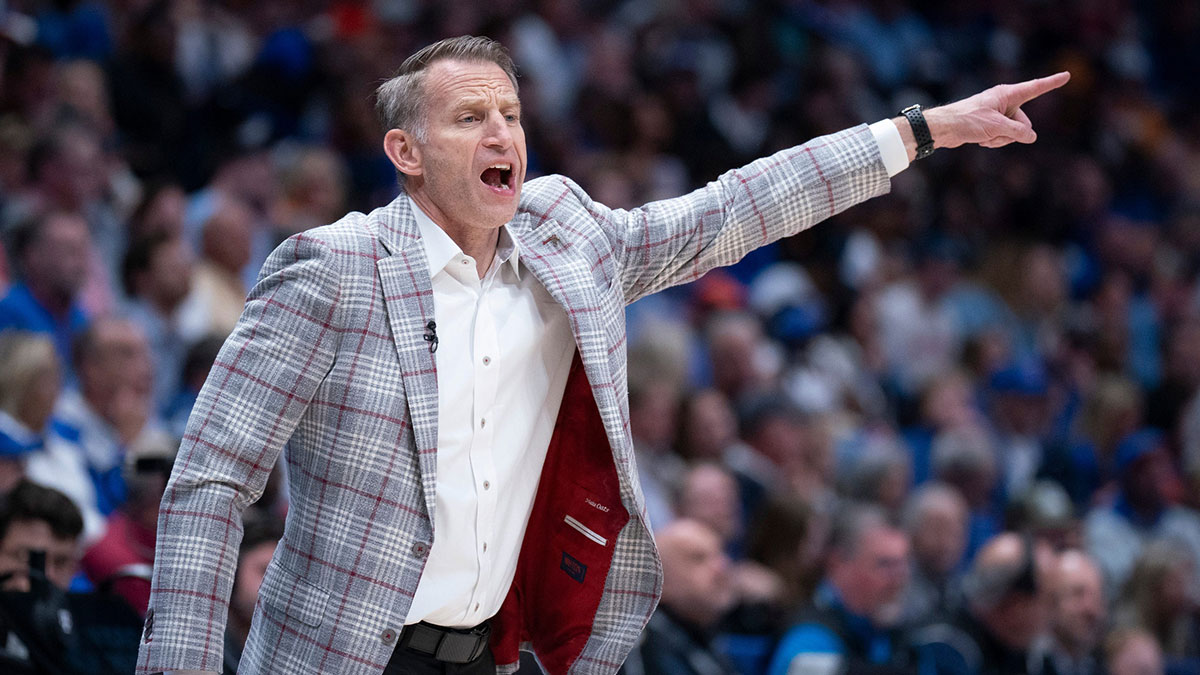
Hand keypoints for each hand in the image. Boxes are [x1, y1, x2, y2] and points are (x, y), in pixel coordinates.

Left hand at [915, 72, 1070, 153]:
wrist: (944, 129)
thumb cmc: (967, 120)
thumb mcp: (996, 127)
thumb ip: (1017, 131)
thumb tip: (1031, 137)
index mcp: (1007, 94)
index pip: (1035, 88)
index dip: (1052, 83)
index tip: (1067, 75)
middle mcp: (1004, 102)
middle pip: (1024, 123)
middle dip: (1013, 133)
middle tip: (994, 132)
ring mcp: (998, 115)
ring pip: (1013, 133)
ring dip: (1001, 140)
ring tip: (984, 137)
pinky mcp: (991, 125)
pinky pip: (1002, 138)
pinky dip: (993, 142)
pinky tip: (979, 141)